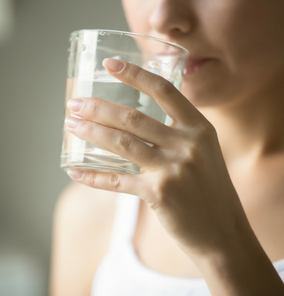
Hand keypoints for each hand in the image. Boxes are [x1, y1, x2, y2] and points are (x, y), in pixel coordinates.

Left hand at [65, 58, 251, 258]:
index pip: (163, 90)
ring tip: (71, 125)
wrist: (224, 231)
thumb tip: (137, 121)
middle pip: (133, 117)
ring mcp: (172, 169)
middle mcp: (187, 144)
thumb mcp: (204, 151)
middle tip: (75, 104)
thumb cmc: (209, 188)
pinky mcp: (158, 194)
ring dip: (91, 132)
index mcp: (199, 127)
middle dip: (98, 108)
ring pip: (122, 143)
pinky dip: (93, 176)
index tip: (109, 64)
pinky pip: (117, 181)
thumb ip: (177, 132)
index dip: (135, 74)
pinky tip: (75, 171)